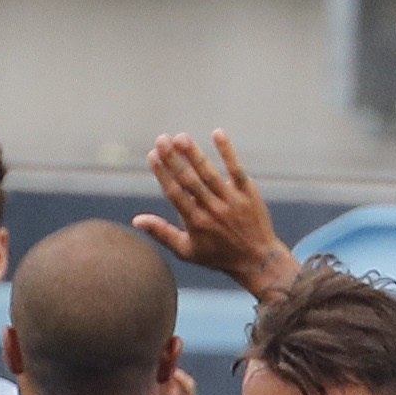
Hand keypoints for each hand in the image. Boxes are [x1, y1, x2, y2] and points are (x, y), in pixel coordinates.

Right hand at [134, 131, 299, 299]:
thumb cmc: (218, 256)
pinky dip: (228, 152)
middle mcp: (214, 210)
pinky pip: (237, 170)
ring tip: (181, 137)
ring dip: (195, 154)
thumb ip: (162, 233)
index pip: (175, 194)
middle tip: (161, 139)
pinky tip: (217, 133)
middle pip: (190, 181)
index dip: (163, 174)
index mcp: (196, 223)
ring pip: (210, 174)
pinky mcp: (249, 194)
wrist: (259, 261)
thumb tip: (136, 219)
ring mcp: (232, 201)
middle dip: (174, 159)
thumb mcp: (187, 251)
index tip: (152, 155)